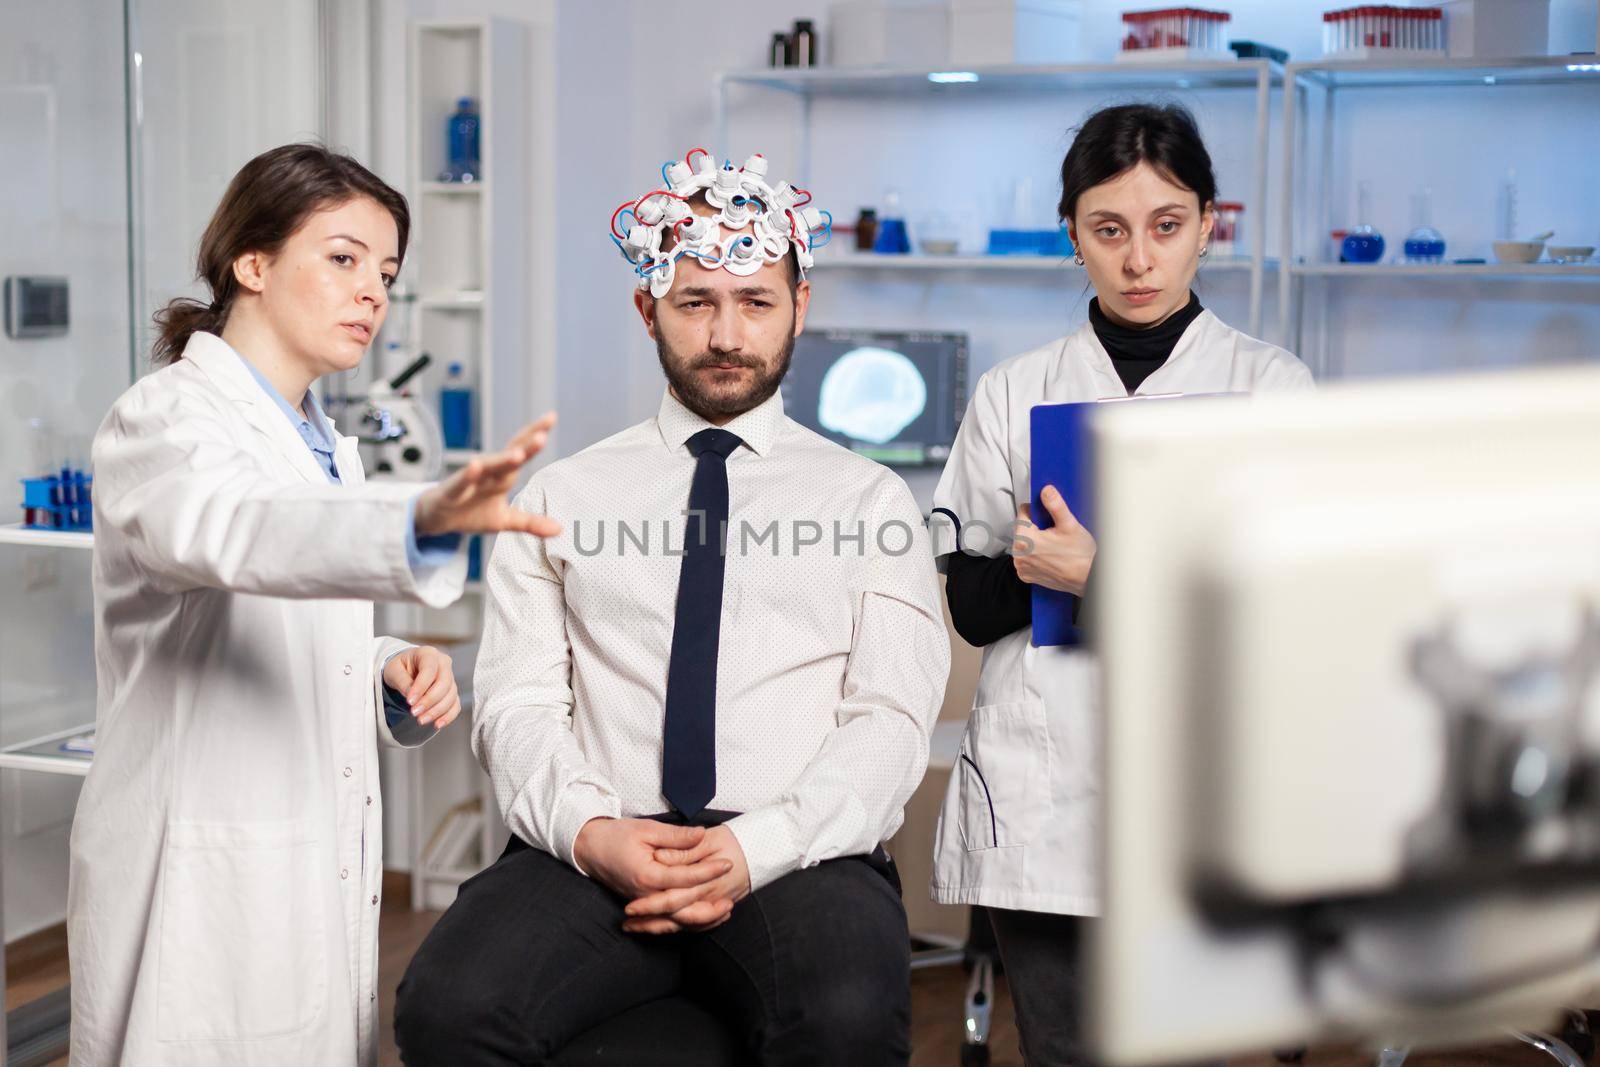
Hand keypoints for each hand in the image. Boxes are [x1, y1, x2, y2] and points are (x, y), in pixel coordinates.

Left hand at [382, 645, 460, 729]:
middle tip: (414, 713)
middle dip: (430, 700)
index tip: (409, 701)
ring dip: (437, 710)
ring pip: (451, 695)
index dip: (421, 687)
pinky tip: (437, 724)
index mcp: (428, 654)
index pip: (429, 670)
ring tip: (421, 720)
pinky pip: (455, 705)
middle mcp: (443, 664)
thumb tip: (412, 697)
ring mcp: (450, 678)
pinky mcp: (451, 692)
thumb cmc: (400, 667)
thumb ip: (402, 681)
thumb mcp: (394, 670)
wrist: (407, 670)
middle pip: (444, 683)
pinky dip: (448, 716)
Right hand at [414, 413, 562, 537]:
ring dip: (501, 460)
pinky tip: (474, 466)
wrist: (436, 518)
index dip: (534, 436)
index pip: (520, 451)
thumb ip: (531, 523)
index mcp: (502, 476)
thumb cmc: (471, 512)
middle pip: (508, 456)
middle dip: (525, 446)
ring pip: (486, 468)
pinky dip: (467, 476)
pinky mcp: (450, 493)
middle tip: (542, 435)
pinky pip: (460, 484)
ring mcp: (468, 482)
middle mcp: (487, 474)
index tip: (551, 417)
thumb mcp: (505, 521)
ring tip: (517, 454)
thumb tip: (560, 529)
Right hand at [573, 818, 732, 925]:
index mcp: (646, 876)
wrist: (590, 848)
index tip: (727, 863)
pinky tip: (705, 918)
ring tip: (724, 912)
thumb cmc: (617, 836)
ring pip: (677, 920)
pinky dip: (688, 922)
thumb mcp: (647, 829)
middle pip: (683, 910)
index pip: (685, 878)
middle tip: (732, 897)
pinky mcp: (644, 906)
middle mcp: (645, 896)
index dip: (708, 871)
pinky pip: (668, 921)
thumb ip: (676, 836)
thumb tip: (702, 835)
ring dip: (702, 920)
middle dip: (709, 906)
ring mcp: (644, 904)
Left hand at [1012, 485, 1095, 595]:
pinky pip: (1026, 558)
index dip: (1035, 511)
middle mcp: (1019, 555)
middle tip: (1053, 532)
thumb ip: (1055, 505)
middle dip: (1035, 527)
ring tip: (1053, 545)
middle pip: (1022, 529)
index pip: (1022, 513)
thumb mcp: (1069, 525)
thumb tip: (1046, 491)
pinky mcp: (1026, 575)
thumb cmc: (1080, 555)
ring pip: (1024, 543)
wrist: (1087, 578)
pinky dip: (1034, 555)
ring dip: (1034, 541)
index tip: (1045, 515)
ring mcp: (1022, 567)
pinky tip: (1049, 555)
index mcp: (1025, 540)